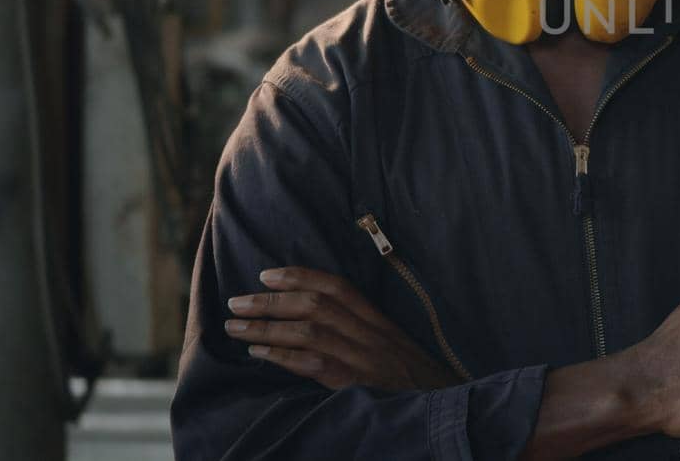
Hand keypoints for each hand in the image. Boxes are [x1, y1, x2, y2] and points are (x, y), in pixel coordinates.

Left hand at [225, 267, 462, 390]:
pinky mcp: (357, 384)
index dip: (300, 276)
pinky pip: (315, 364)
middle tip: (237, 301)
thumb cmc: (414, 380)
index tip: (266, 274)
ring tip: (236, 326)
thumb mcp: (393, 348)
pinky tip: (258, 353)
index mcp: (379, 322)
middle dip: (272, 300)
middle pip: (317, 305)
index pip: (338, 287)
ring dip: (267, 326)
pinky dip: (283, 356)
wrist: (444, 406)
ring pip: (310, 331)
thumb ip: (362, 332)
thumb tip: (318, 321)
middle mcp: (371, 334)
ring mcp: (365, 359)